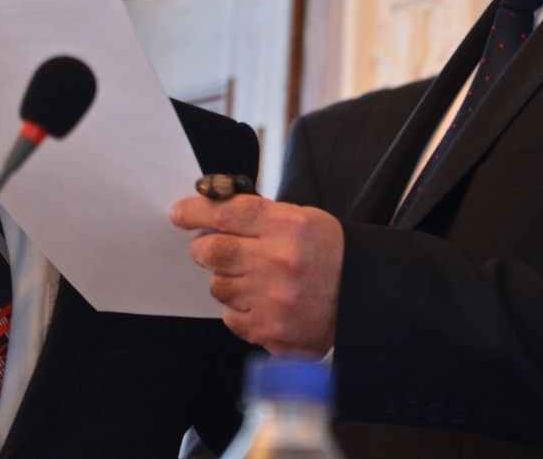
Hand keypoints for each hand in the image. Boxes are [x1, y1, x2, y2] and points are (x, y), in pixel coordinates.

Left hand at [170, 195, 342, 354]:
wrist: (362, 297)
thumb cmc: (329, 254)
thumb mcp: (303, 219)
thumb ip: (258, 216)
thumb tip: (212, 211)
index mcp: (289, 227)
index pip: (228, 212)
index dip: (196, 212)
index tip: (180, 214)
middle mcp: (279, 262)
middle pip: (212, 251)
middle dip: (203, 248)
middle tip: (209, 248)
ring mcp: (273, 299)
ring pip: (218, 286)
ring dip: (227, 280)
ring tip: (253, 278)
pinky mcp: (270, 330)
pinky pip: (230, 316)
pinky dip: (239, 308)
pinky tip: (261, 301)